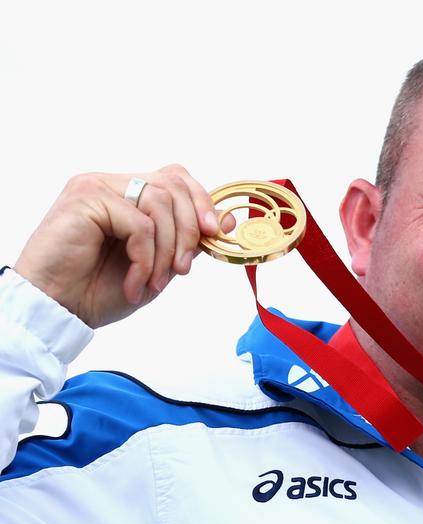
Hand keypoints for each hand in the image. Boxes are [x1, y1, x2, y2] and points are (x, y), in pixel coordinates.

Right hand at [13, 165, 223, 327]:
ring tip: (154, 282)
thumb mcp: (158, 265)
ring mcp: (96, 187)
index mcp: (128, 195)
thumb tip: (227, 221)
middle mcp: (111, 184)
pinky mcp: (85, 199)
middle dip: (190, 230)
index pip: (175, 178)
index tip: (214, 234)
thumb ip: (188, 241)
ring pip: (159, 203)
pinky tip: (134, 282)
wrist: (58, 309)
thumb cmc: (99, 289)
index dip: (202, 202)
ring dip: (167, 251)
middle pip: (173, 185)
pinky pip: (139, 224)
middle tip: (183, 269)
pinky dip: (145, 258)